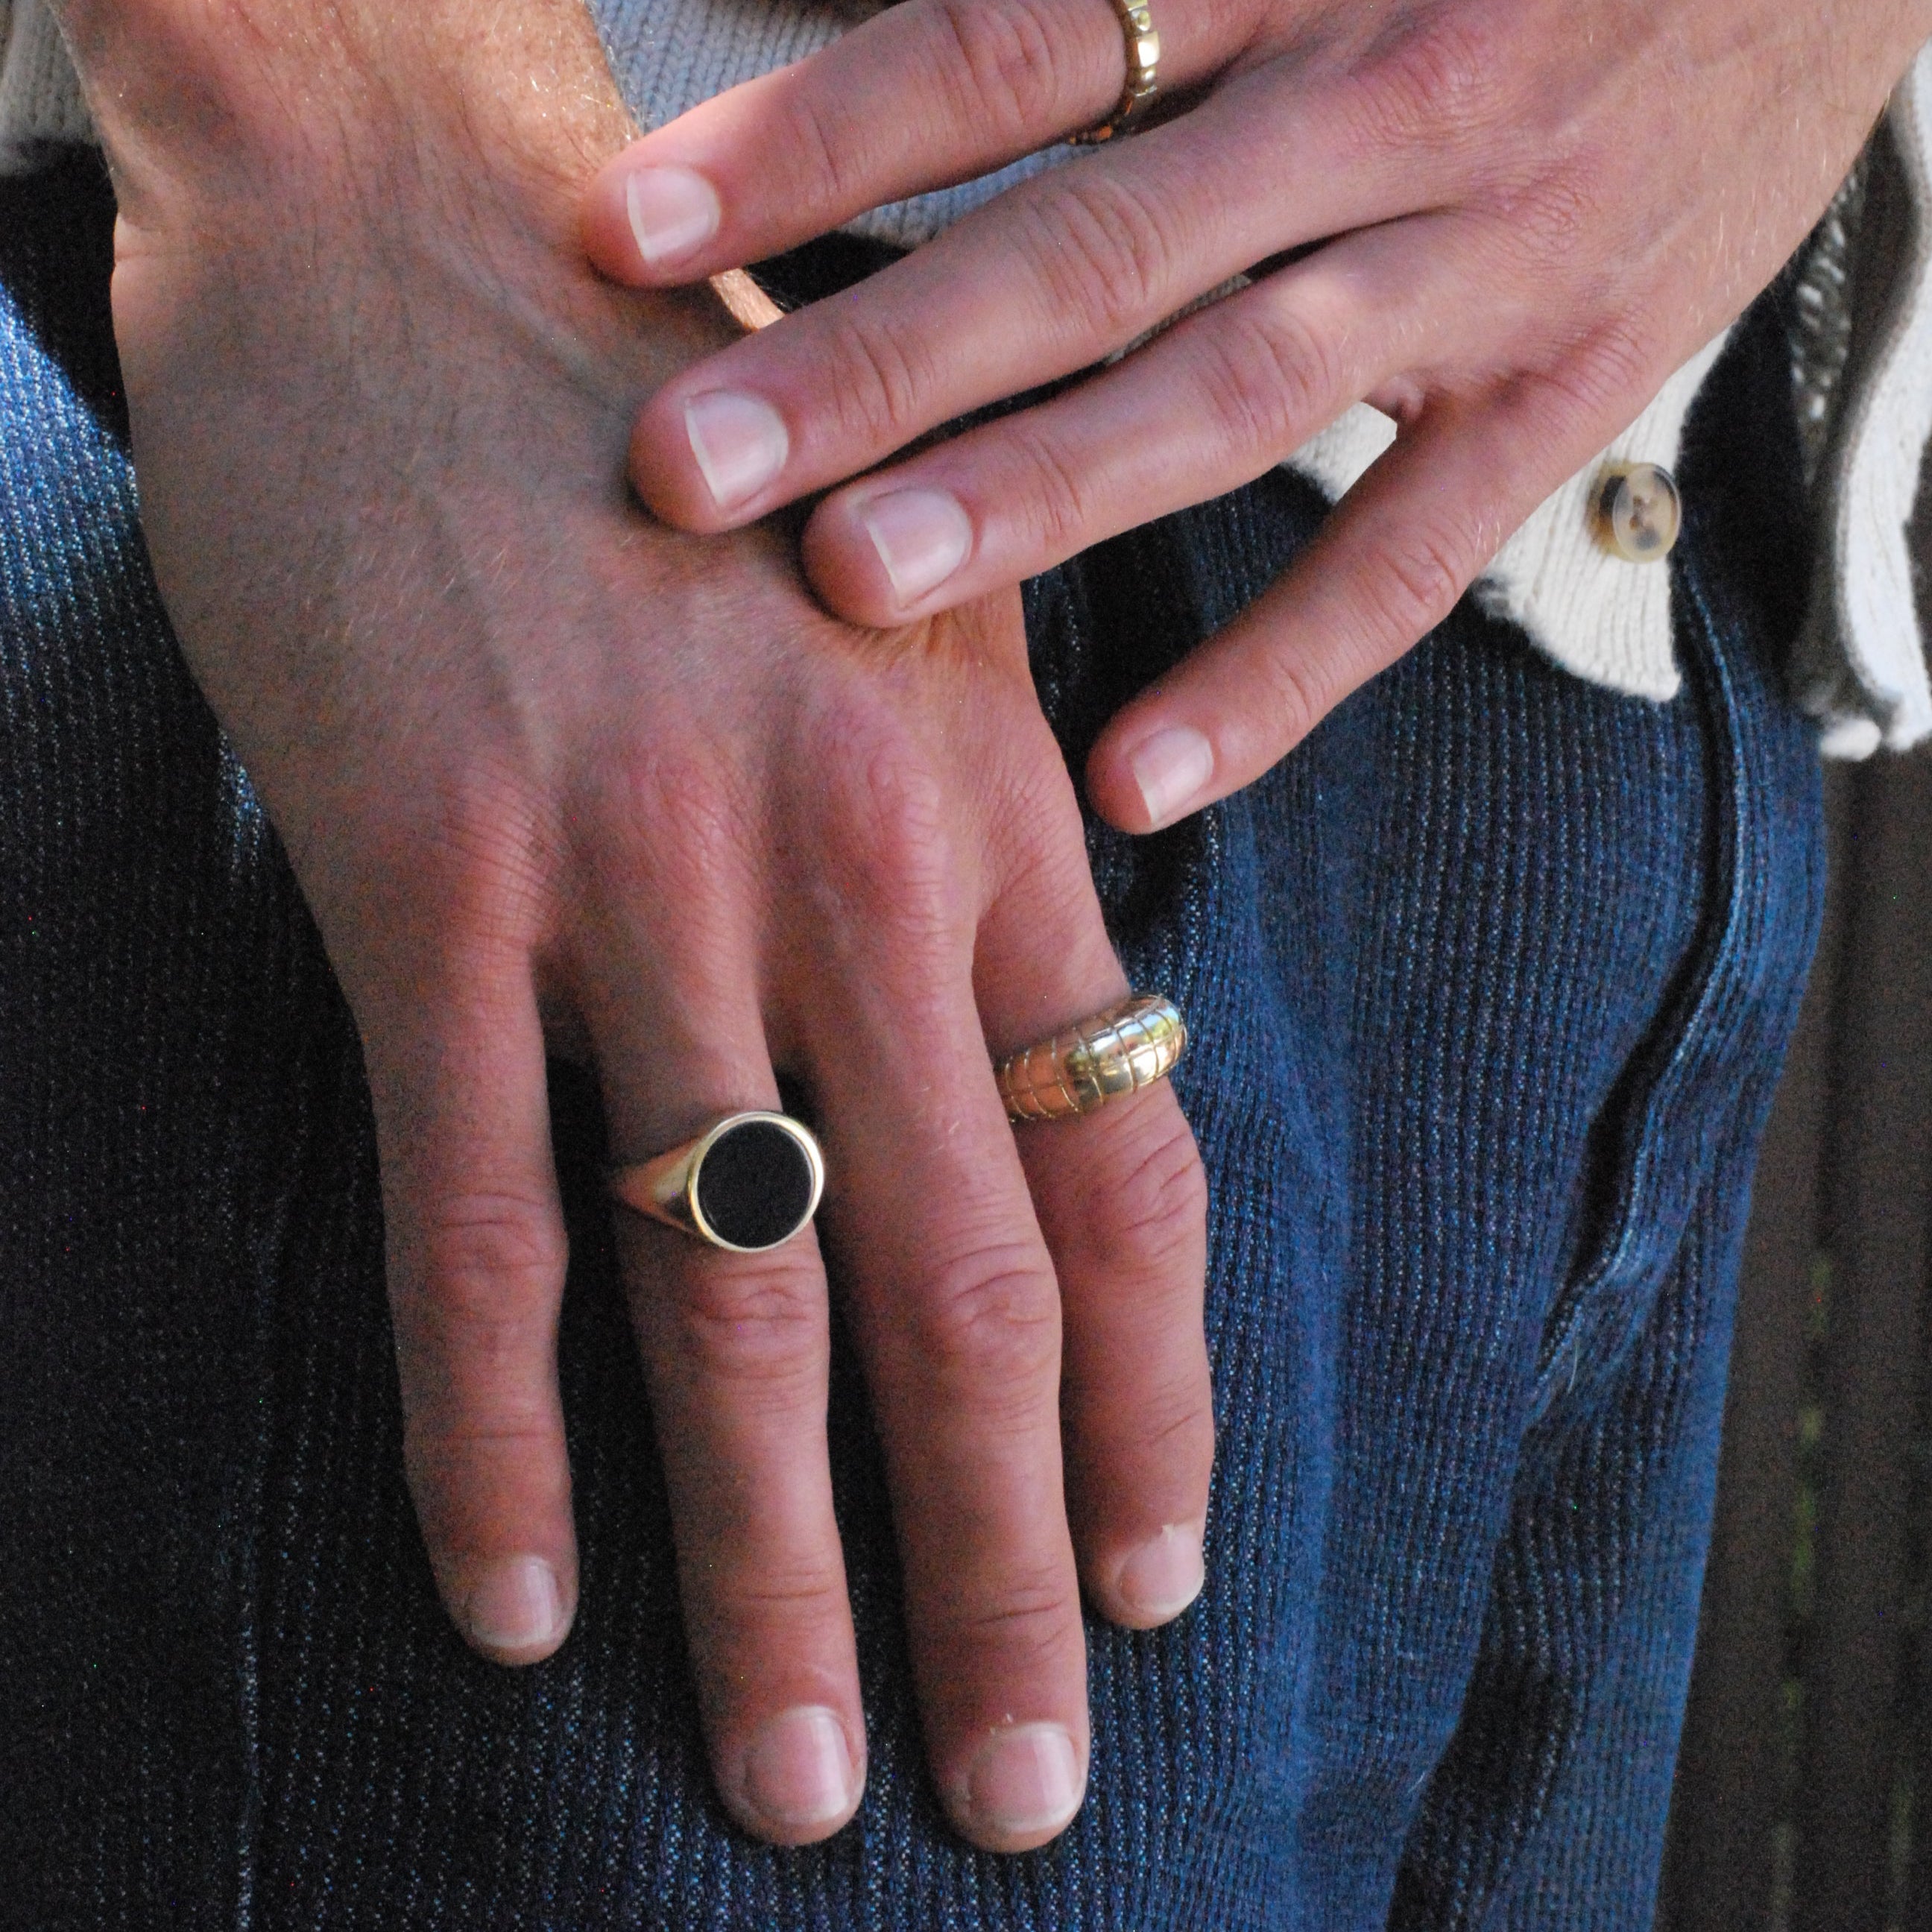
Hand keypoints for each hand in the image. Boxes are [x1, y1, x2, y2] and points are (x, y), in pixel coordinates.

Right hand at [68, 0, 1212, 1850]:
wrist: (431, 243)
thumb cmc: (684, 461)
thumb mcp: (899, 640)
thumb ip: (960, 864)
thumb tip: (1005, 1097)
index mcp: (992, 813)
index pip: (1129, 1172)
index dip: (1157, 1410)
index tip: (1165, 1587)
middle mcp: (851, 867)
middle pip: (970, 1284)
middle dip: (1007, 1566)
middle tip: (1024, 1787)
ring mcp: (637, 876)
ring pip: (737, 1289)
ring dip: (773, 1565)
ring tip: (803, 1774)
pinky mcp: (429, 875)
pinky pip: (477, 1210)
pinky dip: (496, 1429)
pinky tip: (523, 1596)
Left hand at [582, 0, 1931, 827]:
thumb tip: (888, 39)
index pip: (1004, 45)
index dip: (807, 145)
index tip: (628, 243)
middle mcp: (1380, 98)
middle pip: (1086, 245)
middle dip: (873, 363)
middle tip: (682, 471)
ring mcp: (1487, 261)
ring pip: (1228, 393)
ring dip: (1035, 500)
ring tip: (853, 589)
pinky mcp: (1574, 391)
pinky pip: (1412, 557)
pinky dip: (1278, 674)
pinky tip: (1131, 778)